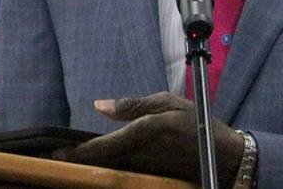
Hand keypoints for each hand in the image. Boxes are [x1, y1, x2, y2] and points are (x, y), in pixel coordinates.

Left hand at [52, 91, 243, 185]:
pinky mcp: (152, 179)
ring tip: (71, 160)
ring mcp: (147, 171)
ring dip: (92, 166)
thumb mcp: (168, 103)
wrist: (226, 157)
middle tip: (57, 157)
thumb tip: (99, 105)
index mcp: (145, 132)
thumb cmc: (196, 123)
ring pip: (111, 171)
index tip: (57, 153)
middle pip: (103, 162)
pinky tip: (101, 165)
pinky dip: (110, 170)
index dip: (79, 152)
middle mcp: (143, 155)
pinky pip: (125, 175)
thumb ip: (133, 105)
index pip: (104, 146)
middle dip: (79, 161)